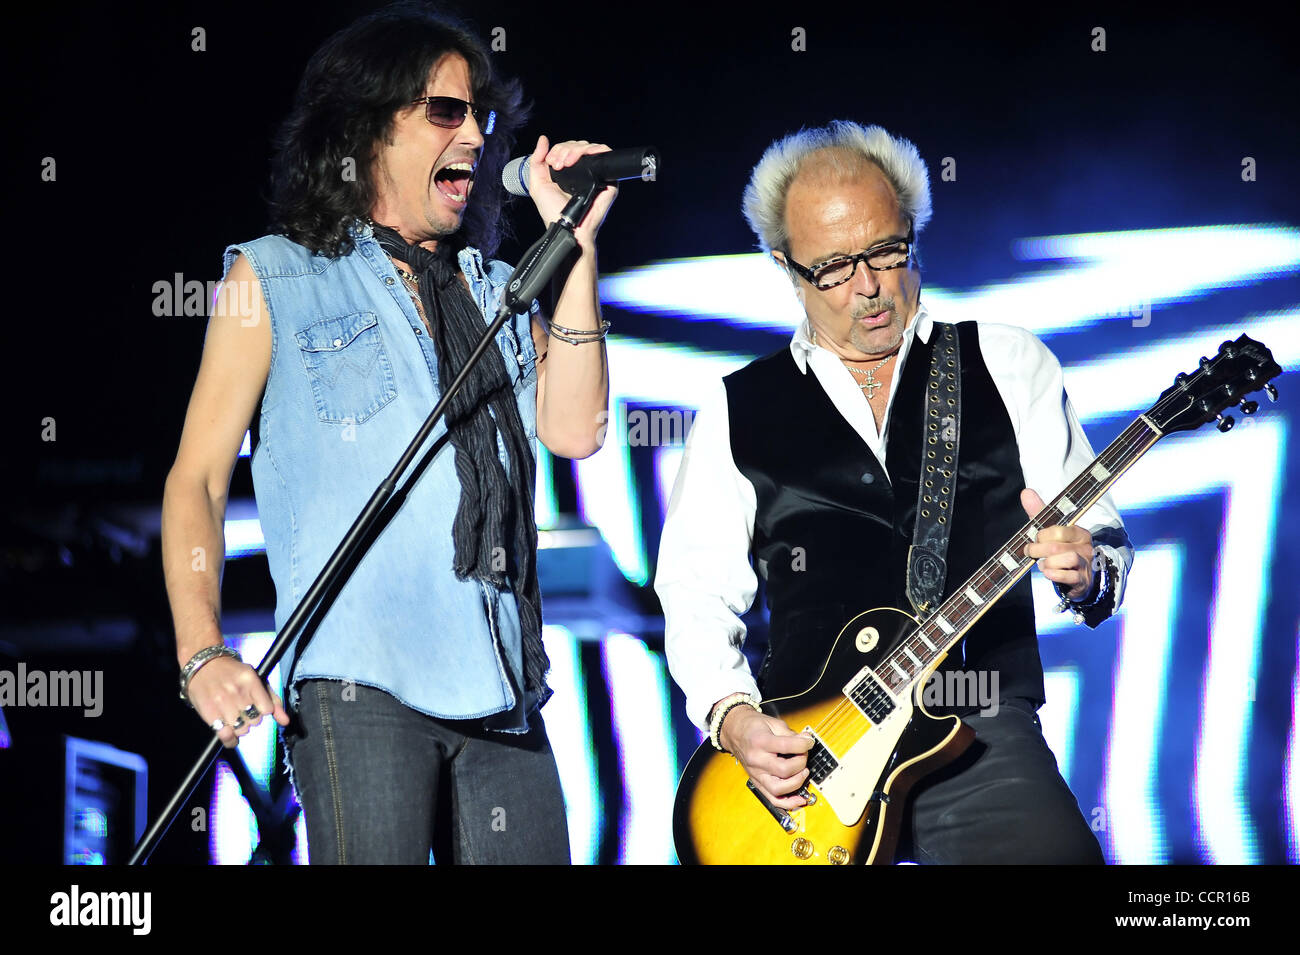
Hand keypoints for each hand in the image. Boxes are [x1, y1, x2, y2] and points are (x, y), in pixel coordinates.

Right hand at [186, 655, 289, 748]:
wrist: (202, 665)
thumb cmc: (232, 673)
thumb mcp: (255, 678)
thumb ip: (273, 700)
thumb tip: (285, 721)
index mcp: (251, 680)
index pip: (267, 709)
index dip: (263, 711)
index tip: (257, 707)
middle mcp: (237, 691)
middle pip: (255, 720)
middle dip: (251, 718)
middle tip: (242, 711)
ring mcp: (222, 702)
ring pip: (242, 729)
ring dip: (240, 728)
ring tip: (235, 719)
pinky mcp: (209, 712)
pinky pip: (225, 735)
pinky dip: (230, 740)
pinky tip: (230, 736)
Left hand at [525, 135, 618, 251]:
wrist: (566, 227)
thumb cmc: (553, 212)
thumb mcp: (538, 183)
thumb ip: (537, 160)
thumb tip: (543, 139)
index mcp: (570, 171)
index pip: (568, 148)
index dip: (559, 149)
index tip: (551, 162)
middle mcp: (584, 172)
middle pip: (579, 145)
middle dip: (565, 149)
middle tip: (557, 164)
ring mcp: (597, 175)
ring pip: (590, 148)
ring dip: (575, 150)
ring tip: (565, 163)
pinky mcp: (609, 180)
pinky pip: (606, 155)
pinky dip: (595, 150)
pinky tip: (581, 159)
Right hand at [718, 704, 814, 809]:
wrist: (734, 732)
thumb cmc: (753, 726)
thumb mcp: (772, 723)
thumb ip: (790, 733)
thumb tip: (807, 741)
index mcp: (760, 741)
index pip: (786, 746)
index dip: (804, 744)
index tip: (809, 742)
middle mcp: (756, 760)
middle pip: (784, 770)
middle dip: (801, 762)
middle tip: (804, 755)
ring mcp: (756, 774)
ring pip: (779, 789)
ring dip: (797, 782)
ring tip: (803, 772)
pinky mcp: (757, 782)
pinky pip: (773, 799)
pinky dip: (788, 803)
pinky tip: (800, 799)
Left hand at [1020, 488, 1093, 599]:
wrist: (1077, 577)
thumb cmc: (1061, 550)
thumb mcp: (1050, 531)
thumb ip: (1039, 513)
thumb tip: (1026, 492)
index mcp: (1079, 532)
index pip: (1058, 530)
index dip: (1041, 536)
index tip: (1036, 540)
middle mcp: (1085, 547)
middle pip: (1056, 546)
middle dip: (1037, 550)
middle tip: (1031, 552)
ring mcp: (1086, 564)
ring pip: (1066, 559)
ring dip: (1047, 563)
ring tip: (1043, 564)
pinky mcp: (1083, 580)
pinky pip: (1069, 576)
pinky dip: (1054, 575)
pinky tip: (1048, 573)